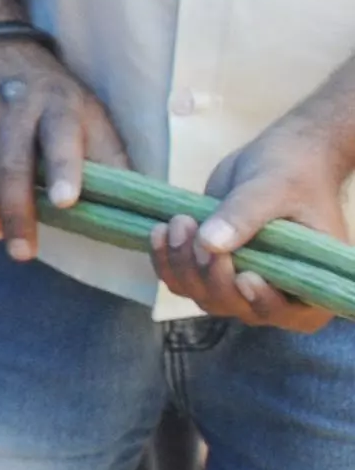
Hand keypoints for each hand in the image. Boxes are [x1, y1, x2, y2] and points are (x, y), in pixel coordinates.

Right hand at [0, 28, 121, 262]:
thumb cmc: (46, 89)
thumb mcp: (86, 110)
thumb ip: (107, 153)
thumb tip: (138, 201)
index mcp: (60, 104)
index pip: (62, 137)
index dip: (65, 170)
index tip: (65, 202)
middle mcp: (15, 103)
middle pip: (10, 167)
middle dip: (15, 215)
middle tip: (22, 251)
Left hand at [158, 111, 354, 329]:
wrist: (279, 156)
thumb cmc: (293, 171)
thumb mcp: (274, 188)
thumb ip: (244, 216)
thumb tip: (209, 245)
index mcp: (312, 279)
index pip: (292, 312)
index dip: (265, 302)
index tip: (245, 276)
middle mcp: (279, 290)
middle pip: (236, 305)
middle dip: (209, 272)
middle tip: (191, 227)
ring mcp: (241, 282)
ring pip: (203, 295)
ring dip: (182, 265)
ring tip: (177, 222)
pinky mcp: (212, 268)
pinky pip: (183, 280)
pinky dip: (167, 261)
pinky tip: (158, 231)